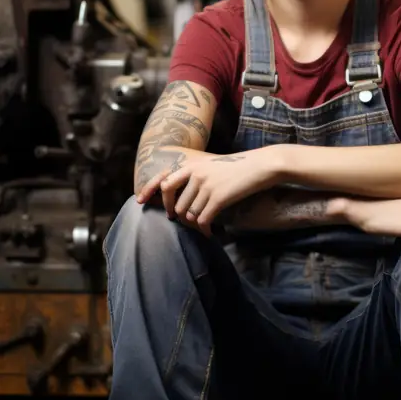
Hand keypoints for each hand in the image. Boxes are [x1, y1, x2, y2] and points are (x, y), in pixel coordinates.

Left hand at [139, 147, 280, 233]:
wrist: (260, 166)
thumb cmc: (239, 167)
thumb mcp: (213, 166)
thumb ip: (197, 177)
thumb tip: (184, 198)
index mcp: (192, 166)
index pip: (164, 182)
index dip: (150, 194)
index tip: (140, 202)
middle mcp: (196, 175)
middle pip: (177, 205)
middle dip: (181, 217)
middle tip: (188, 222)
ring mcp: (206, 186)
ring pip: (190, 214)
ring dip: (196, 224)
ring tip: (204, 227)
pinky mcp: (218, 198)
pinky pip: (203, 220)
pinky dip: (205, 229)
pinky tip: (211, 233)